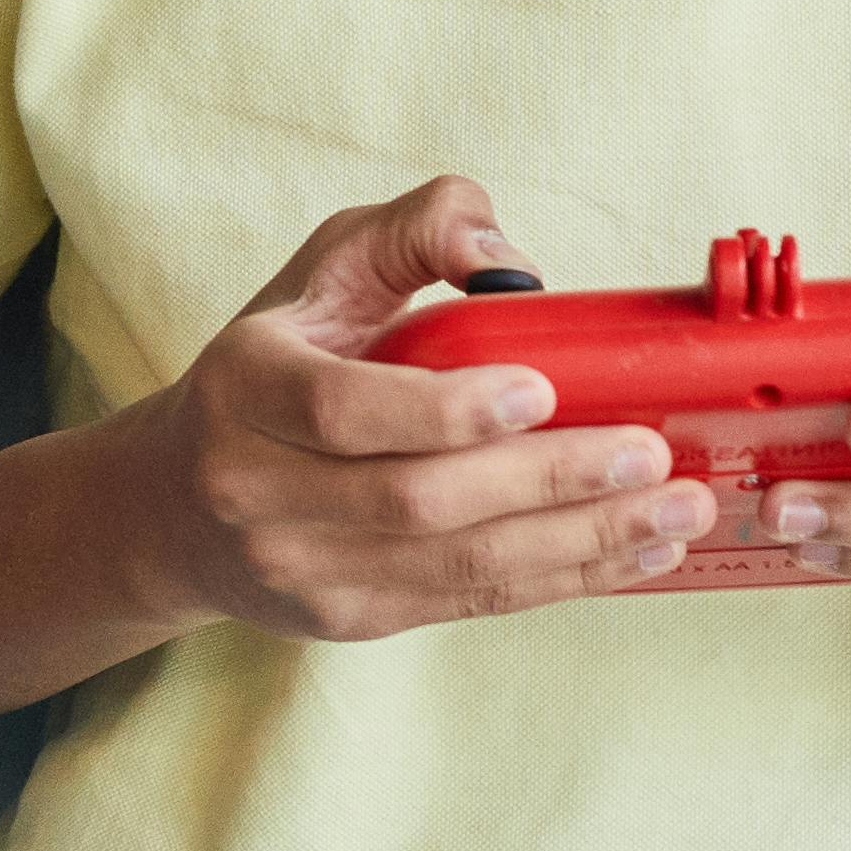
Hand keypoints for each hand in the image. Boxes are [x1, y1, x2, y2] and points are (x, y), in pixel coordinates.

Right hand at [136, 178, 721, 643]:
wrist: (177, 506)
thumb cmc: (275, 365)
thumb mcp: (325, 269)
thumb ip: (417, 231)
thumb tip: (510, 263)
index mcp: (245, 387)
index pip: (342, 410)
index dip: (445, 409)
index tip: (540, 390)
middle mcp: (255, 489)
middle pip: (416, 501)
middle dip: (548, 480)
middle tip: (648, 454)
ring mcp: (301, 568)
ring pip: (458, 567)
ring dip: (581, 542)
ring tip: (674, 513)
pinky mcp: (350, 619)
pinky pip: (471, 602)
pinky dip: (565, 579)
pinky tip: (634, 555)